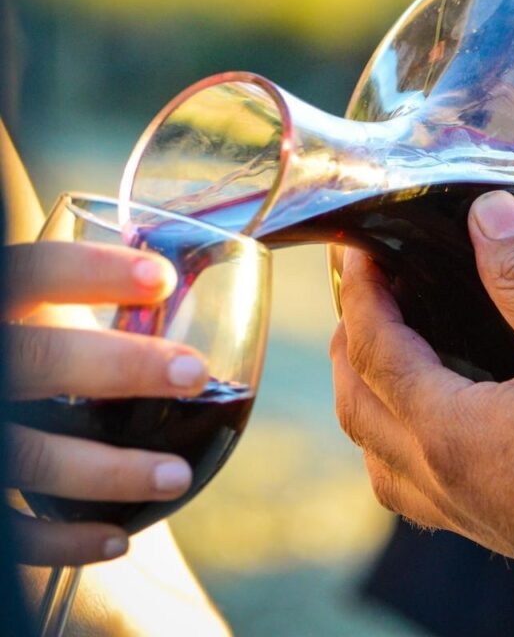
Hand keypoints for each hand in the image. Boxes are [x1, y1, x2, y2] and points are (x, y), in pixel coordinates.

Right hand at [3, 240, 208, 566]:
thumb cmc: (32, 351)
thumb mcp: (43, 315)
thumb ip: (88, 299)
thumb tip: (190, 273)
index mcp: (1, 308)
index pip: (31, 274)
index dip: (91, 272)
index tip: (162, 279)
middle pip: (36, 360)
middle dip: (119, 366)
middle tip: (194, 373)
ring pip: (29, 455)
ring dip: (110, 471)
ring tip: (178, 475)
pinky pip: (13, 530)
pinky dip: (63, 541)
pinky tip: (118, 539)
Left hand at [330, 190, 513, 605]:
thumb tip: (488, 215)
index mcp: (445, 428)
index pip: (374, 345)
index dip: (360, 291)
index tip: (356, 251)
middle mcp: (433, 473)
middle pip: (355, 398)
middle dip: (349, 337)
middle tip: (363, 290)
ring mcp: (451, 505)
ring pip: (370, 446)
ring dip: (362, 389)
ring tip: (379, 345)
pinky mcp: (477, 522)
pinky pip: (402, 480)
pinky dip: (390, 438)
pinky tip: (421, 419)